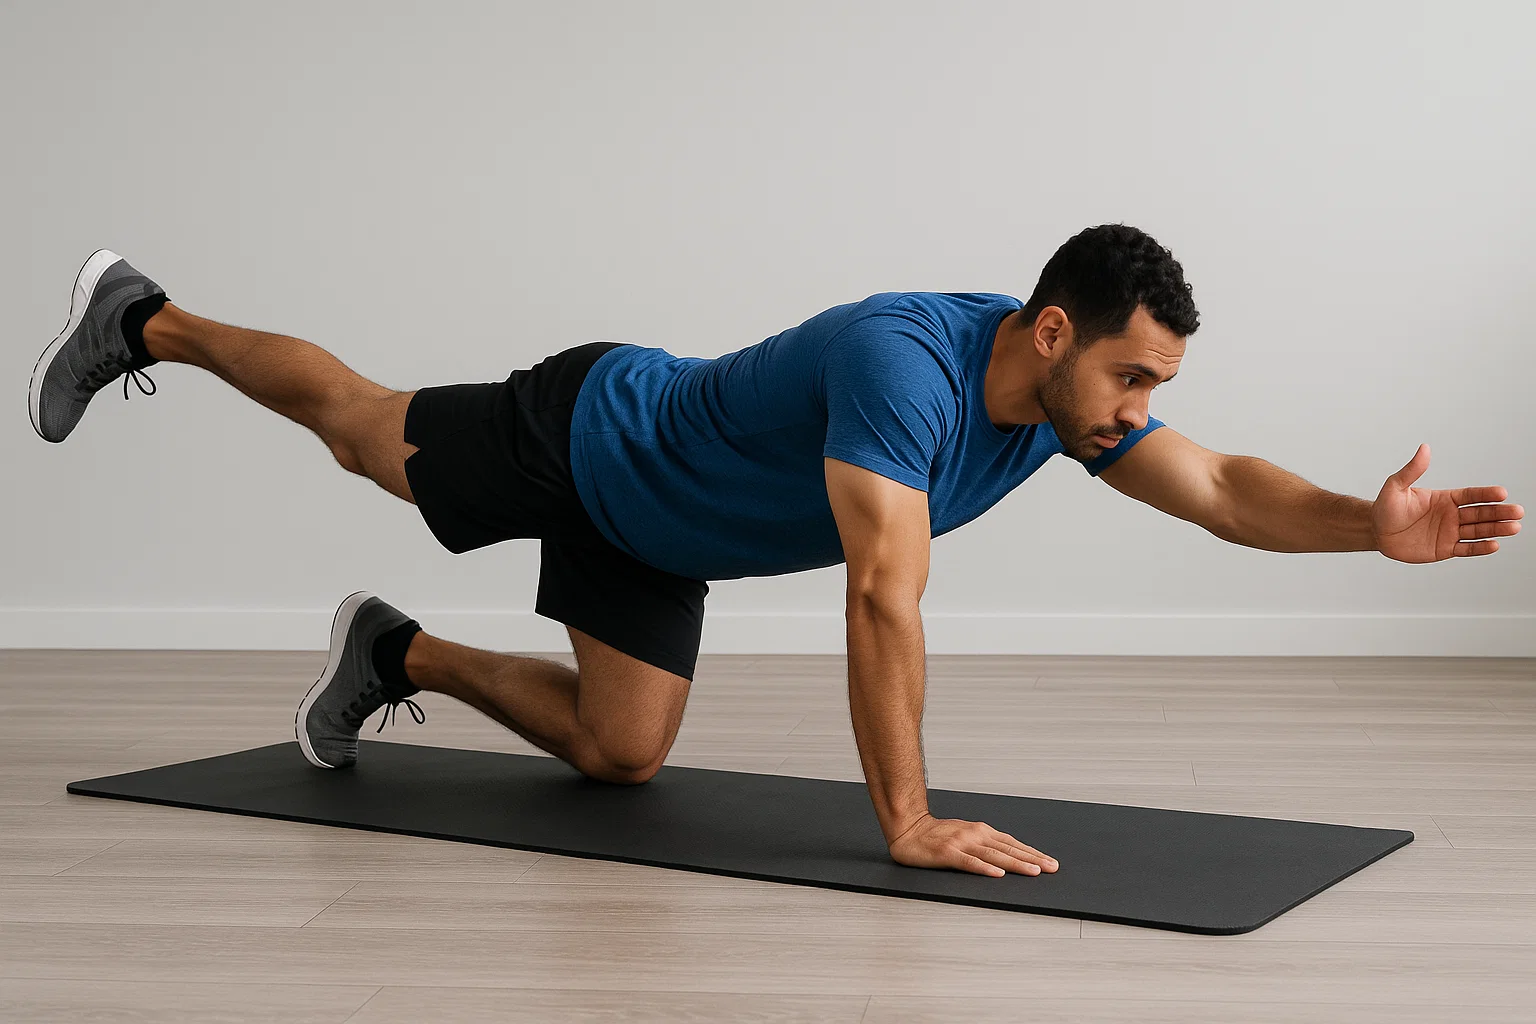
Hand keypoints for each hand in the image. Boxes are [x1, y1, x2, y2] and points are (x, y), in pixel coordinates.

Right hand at [889, 813, 1058, 877]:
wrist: (908, 829)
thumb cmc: (936, 835)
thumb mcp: (965, 835)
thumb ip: (984, 845)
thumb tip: (1008, 858)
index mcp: (980, 831)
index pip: (1012, 843)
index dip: (1032, 853)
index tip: (1049, 862)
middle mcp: (974, 834)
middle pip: (1008, 849)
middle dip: (1032, 859)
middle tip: (1051, 868)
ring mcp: (961, 843)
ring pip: (993, 856)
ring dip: (1015, 863)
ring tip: (1033, 871)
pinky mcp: (947, 853)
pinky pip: (969, 862)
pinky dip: (984, 868)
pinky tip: (997, 874)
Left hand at [1373, 444, 1521, 562]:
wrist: (1376, 532)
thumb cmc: (1385, 507)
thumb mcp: (1396, 486)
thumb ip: (1412, 470)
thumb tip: (1424, 448)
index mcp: (1444, 498)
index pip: (1471, 495)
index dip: (1486, 494)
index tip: (1502, 493)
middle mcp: (1451, 515)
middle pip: (1481, 513)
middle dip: (1499, 513)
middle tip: (1518, 512)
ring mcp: (1449, 532)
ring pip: (1478, 531)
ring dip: (1496, 529)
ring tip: (1514, 527)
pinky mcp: (1445, 549)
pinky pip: (1465, 548)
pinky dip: (1480, 548)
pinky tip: (1494, 545)